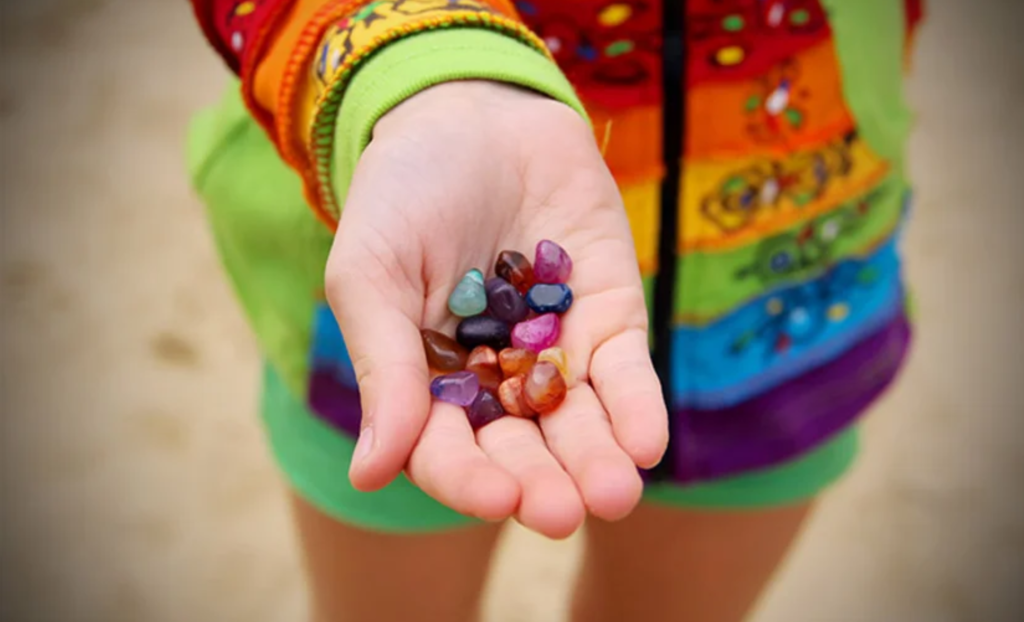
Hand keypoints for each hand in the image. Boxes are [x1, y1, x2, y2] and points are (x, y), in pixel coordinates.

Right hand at [326, 81, 667, 537]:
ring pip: (579, 421)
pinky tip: (646, 443)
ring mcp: (557, 350)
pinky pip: (625, 369)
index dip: (469, 478)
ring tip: (614, 494)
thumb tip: (369, 475)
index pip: (448, 449)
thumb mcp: (372, 272)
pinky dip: (636, 405)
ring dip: (597, 460)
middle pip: (522, 448)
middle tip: (563, 512)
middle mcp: (497, 380)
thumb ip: (382, 367)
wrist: (473, 114)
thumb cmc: (403, 194)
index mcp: (431, 382)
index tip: (495, 496)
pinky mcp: (609, 314)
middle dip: (543, 482)